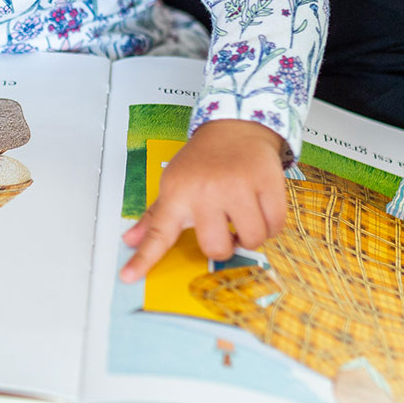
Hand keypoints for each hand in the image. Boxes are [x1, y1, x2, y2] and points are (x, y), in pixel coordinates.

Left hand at [120, 118, 288, 281]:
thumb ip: (155, 217)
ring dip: (250, 235)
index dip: (144, 259)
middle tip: (225, 227)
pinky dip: (271, 225)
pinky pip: (275, 225)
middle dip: (224, 245)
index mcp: (178, 193)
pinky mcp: (267, 182)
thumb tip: (129, 240)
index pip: (158, 233)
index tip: (128, 276)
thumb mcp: (174, 183)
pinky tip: (261, 209)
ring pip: (251, 239)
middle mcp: (205, 191)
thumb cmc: (202, 161)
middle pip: (216, 248)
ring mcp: (238, 186)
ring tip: (243, 216)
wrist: (235, 126)